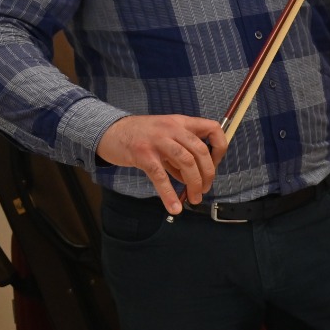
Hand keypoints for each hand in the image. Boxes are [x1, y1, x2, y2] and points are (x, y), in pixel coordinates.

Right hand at [96, 114, 227, 213]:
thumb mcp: (165, 137)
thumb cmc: (139, 135)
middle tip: (205, 189)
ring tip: (194, 197)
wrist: (109, 131)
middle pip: (200, 151)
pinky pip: (160, 177)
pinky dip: (169, 194)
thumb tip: (193, 178)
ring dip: (194, 183)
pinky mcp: (143, 155)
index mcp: (181, 122)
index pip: (213, 128)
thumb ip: (180, 154)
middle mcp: (172, 128)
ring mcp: (157, 141)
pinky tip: (174, 207)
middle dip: (208, 174)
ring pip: (186, 162)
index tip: (215, 164)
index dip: (220, 148)